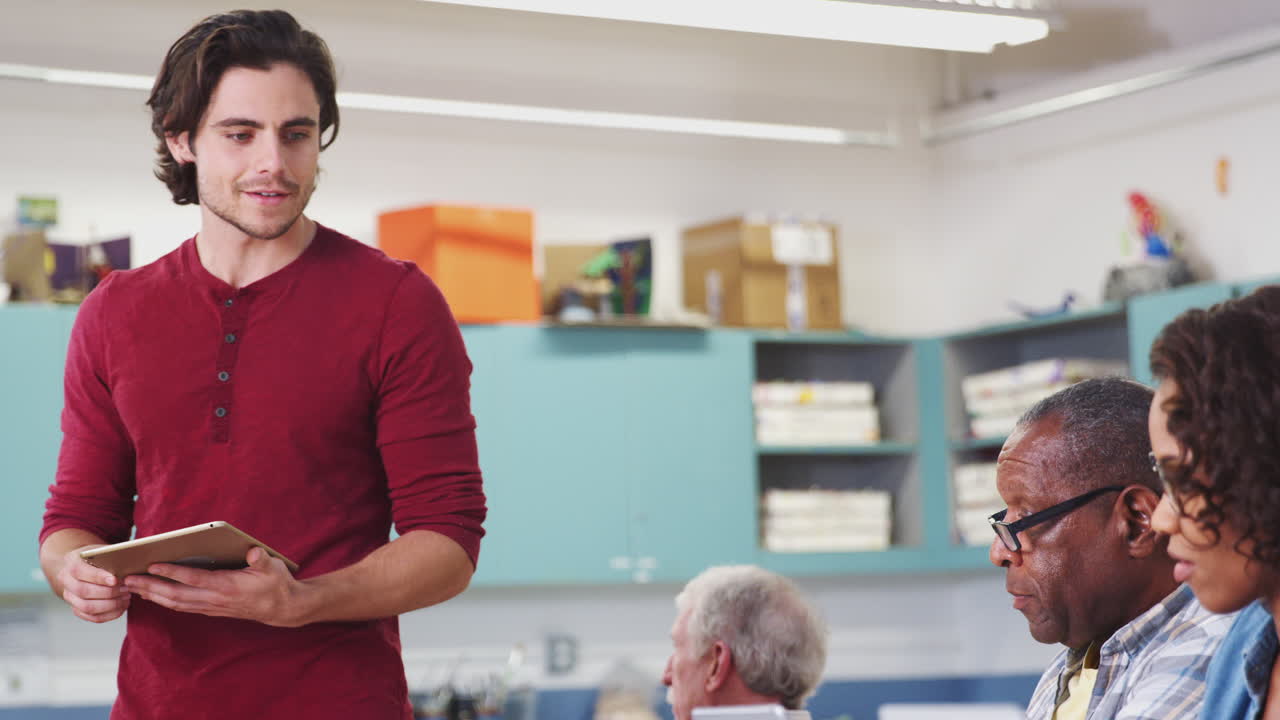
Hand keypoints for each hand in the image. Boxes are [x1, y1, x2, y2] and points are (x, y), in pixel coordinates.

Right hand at [58, 545, 130, 623]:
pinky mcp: (77, 609)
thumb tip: (127, 563)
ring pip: (87, 607)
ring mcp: (70, 597)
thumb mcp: (102, 551)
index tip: (116, 580)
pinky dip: (109, 614)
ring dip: (110, 605)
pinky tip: (121, 607)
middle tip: (126, 589)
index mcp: (71, 562)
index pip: (80, 571)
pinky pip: (92, 617)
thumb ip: (110, 555)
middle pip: (83, 591)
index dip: (99, 577)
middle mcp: (66, 580)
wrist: (84, 566)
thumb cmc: (98, 557)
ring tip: (126, 597)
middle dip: (108, 592)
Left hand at [124, 548, 308, 627]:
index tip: (152, 564)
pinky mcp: (211, 610)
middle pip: (176, 595)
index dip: (172, 572)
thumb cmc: (276, 584)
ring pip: (175, 603)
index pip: (193, 579)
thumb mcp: (274, 567)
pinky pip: (182, 607)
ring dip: (152, 596)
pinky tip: (154, 595)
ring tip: (133, 587)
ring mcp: (212, 607)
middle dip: (150, 586)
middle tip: (128, 579)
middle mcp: (215, 599)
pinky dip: (164, 601)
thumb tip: (253, 552)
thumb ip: (261, 559)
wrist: (282, 609)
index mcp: (227, 586)